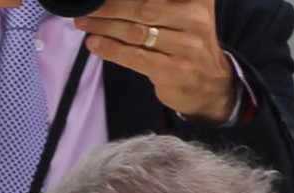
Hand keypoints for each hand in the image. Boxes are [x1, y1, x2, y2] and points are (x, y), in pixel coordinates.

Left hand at [77, 0, 237, 122]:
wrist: (209, 84)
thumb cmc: (187, 45)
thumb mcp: (185, 14)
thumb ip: (159, 4)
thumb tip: (115, 0)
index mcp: (198, 0)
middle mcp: (194, 19)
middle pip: (143, 8)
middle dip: (110, 7)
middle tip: (87, 7)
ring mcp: (186, 46)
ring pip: (136, 32)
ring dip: (105, 27)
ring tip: (84, 24)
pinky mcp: (173, 70)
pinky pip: (135, 56)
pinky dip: (111, 49)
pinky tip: (94, 44)